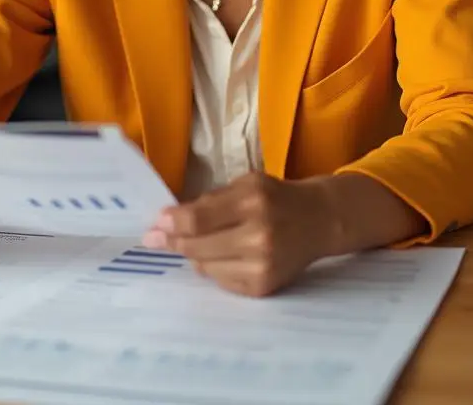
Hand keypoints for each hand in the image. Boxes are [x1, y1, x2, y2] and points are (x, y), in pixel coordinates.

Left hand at [141, 171, 335, 296]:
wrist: (318, 221)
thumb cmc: (276, 197)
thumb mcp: (246, 184)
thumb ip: (210, 201)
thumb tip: (169, 220)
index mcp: (252, 201)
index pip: (199, 218)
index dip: (171, 223)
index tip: (154, 225)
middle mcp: (258, 235)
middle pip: (198, 246)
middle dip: (173, 242)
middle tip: (154, 239)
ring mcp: (262, 265)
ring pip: (206, 267)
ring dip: (194, 255)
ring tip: (195, 244)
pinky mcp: (264, 287)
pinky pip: (221, 282)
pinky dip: (213, 268)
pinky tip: (220, 256)